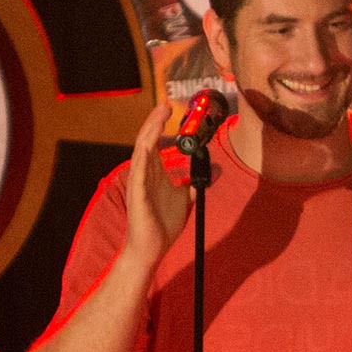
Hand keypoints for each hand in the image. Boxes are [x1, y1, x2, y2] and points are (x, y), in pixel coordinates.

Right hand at [123, 101, 193, 272]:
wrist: (151, 247)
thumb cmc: (162, 223)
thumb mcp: (186, 197)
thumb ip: (196, 181)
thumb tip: (215, 169)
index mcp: (153, 171)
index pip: (155, 140)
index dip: (161, 124)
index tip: (172, 110)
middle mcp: (143, 172)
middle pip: (147, 138)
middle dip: (156, 120)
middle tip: (167, 104)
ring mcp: (138, 180)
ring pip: (141, 147)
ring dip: (150, 129)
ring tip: (160, 113)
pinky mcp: (137, 191)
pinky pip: (138, 167)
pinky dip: (144, 151)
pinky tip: (149, 140)